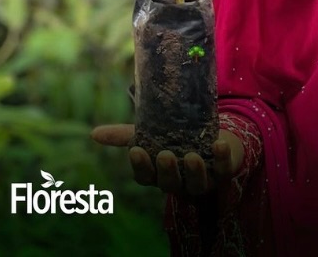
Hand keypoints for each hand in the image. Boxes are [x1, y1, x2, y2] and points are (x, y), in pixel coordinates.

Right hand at [91, 124, 244, 195]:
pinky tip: (220, 144)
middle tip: (165, 154)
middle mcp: (180, 181)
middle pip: (170, 184)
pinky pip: (224, 170)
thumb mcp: (153, 134)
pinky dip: (222, 159)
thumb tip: (93, 133)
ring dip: (194, 171)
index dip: (141, 166)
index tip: (136, 149)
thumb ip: (125, 135)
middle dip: (167, 171)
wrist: (214, 137)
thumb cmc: (178, 139)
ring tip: (192, 155)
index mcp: (159, 174)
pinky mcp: (224, 171)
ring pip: (197, 184)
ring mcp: (203, 179)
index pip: (146, 177)